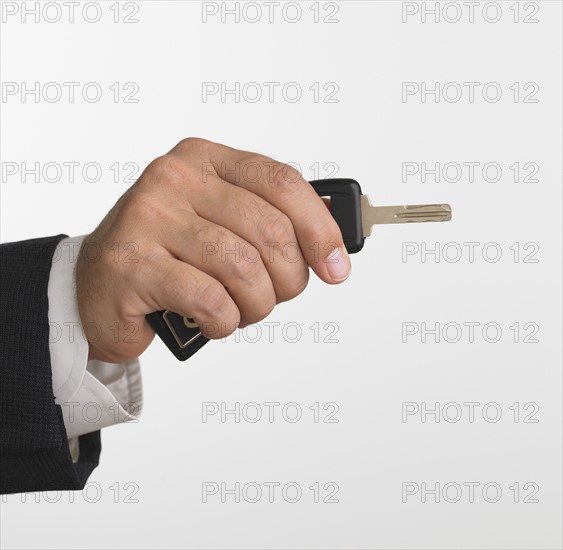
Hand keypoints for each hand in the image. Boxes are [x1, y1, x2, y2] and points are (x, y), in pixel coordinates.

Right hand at [75, 138, 350, 362]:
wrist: (96, 290)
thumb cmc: (169, 258)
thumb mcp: (221, 225)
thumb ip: (270, 223)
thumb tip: (335, 244)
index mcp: (205, 159)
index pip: (282, 182)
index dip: (320, 228)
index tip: (336, 267)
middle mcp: (175, 179)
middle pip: (270, 230)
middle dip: (289, 279)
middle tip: (275, 296)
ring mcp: (149, 218)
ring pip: (243, 267)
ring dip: (258, 305)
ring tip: (243, 311)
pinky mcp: (131, 263)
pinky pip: (210, 298)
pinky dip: (226, 321)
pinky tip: (214, 320)